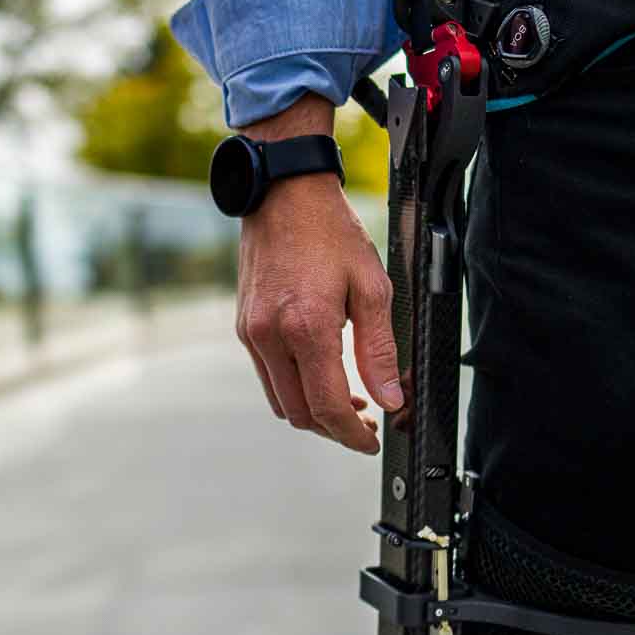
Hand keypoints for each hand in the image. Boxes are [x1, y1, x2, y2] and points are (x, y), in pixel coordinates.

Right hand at [235, 93, 402, 453]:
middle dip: (334, 429)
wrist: (283, 193)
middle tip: (365, 424)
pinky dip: (294, 388)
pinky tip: (320, 374)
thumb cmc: (330, 232)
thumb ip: (380, 349)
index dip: (352, 435)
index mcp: (306, 327)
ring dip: (313, 412)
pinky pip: (267, 376)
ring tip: (348, 401)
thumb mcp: (372, 286)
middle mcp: (270, 335)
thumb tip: (390, 399)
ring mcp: (251, 333)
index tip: (372, 441)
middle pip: (300, 413)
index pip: (328, 405)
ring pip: (281, 401)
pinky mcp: (244, 326)